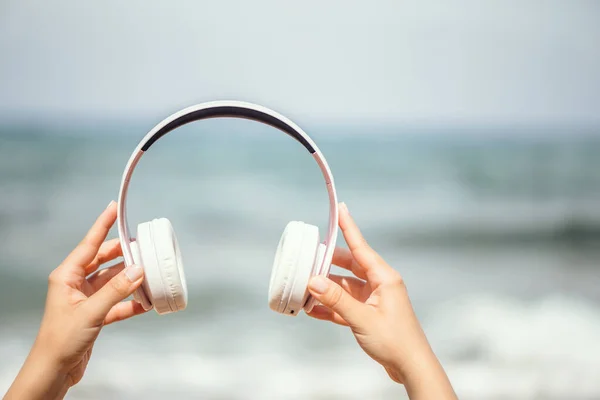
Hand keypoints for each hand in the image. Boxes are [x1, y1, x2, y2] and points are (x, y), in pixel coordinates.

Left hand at [4, 201, 147, 399]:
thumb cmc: (61, 340)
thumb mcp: (91, 312)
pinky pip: (117, 302)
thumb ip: (116, 290)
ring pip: (113, 281)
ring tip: (149, 273)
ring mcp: (86, 299)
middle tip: (143, 245)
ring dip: (130, 279)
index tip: (114, 208)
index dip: (102, 225)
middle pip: (104, 260)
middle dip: (123, 253)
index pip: (89, 244)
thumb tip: (139, 270)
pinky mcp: (95, 314)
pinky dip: (130, 302)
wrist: (55, 370)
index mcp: (66, 276)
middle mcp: (75, 284)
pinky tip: (146, 303)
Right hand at [307, 203, 456, 398]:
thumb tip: (313, 281)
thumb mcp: (362, 319)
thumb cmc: (394, 341)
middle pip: (348, 265)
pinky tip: (312, 309)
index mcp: (384, 278)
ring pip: (344, 286)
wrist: (410, 367)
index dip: (348, 226)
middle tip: (307, 256)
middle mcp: (379, 284)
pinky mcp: (368, 314)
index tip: (340, 207)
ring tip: (303, 288)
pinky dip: (330, 306)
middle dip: (327, 262)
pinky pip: (345, 304)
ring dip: (325, 289)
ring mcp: (373, 299)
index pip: (360, 247)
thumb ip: (337, 299)